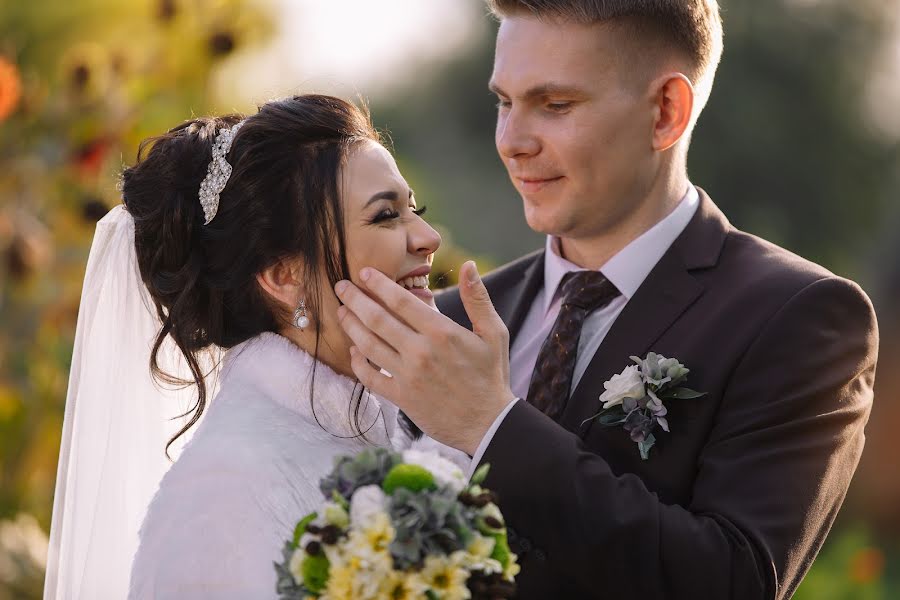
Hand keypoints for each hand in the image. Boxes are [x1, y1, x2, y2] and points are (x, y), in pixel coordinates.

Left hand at [334, 261, 515, 454]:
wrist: (488, 424)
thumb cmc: (491, 376)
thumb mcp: (494, 333)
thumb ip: (477, 298)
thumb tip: (469, 265)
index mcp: (442, 332)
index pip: (401, 301)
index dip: (378, 284)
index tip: (364, 273)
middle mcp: (421, 351)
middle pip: (377, 319)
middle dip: (355, 299)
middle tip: (341, 286)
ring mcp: (408, 376)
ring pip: (369, 345)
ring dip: (351, 325)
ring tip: (341, 311)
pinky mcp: (402, 398)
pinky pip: (370, 377)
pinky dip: (357, 363)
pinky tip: (353, 350)